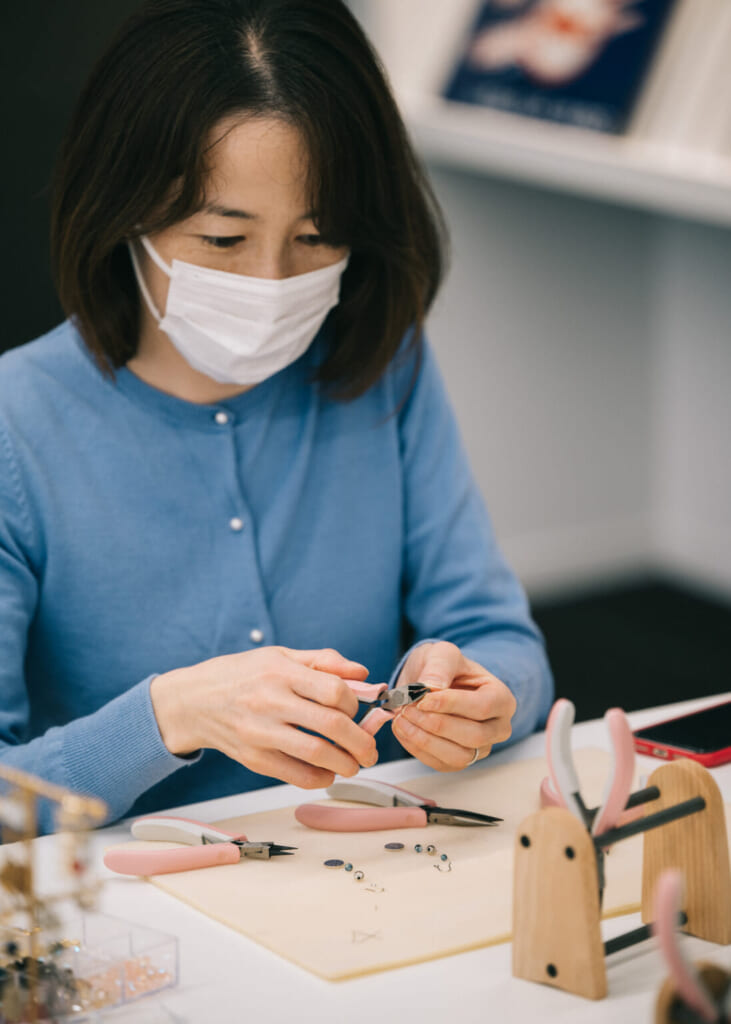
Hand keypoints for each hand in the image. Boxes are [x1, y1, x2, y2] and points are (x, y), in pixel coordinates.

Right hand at [150, 647, 377, 788]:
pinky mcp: (253, 758)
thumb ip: (324, 661)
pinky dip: (320, 778)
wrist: (193, 701)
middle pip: (331, 725)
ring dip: (346, 763)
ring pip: (317, 754)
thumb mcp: (281, 655)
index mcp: (281, 672)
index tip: (356, 711)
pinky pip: (296, 775)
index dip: (354, 704)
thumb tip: (364, 675)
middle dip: (361, 742)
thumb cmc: (242, 674)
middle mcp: (270, 702)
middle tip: (371, 750)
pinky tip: (327, 772)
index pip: (333, 691)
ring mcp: (260, 732)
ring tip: (354, 764)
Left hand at [391, 641, 515, 770]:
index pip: (482, 707)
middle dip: (436, 724)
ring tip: (402, 719)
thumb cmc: (445, 668)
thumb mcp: (442, 654)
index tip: (422, 699)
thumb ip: (439, 666)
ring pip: (459, 756)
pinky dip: (417, 749)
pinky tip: (402, 730)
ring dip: (425, 740)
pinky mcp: (459, 760)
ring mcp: (481, 748)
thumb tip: (431, 687)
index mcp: (501, 698)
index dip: (450, 705)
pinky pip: (441, 764)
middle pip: (474, 736)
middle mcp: (497, 727)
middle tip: (407, 709)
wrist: (433, 683)